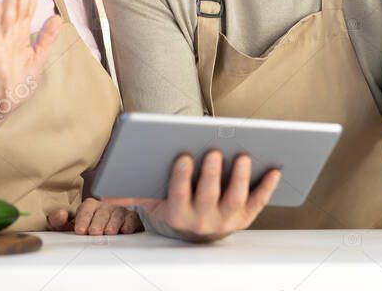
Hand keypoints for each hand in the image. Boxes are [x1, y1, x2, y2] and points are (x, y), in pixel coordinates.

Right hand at [0, 0, 62, 140]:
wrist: (3, 105)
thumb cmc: (18, 82)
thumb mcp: (38, 59)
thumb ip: (46, 38)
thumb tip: (56, 17)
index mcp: (21, 32)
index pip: (29, 2)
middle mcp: (11, 33)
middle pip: (19, 2)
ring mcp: (2, 42)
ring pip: (6, 12)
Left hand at [46, 199, 141, 234]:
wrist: (104, 237)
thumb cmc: (86, 230)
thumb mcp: (69, 227)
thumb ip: (59, 222)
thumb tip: (61, 214)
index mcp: (90, 206)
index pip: (87, 208)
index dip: (83, 219)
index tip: (80, 230)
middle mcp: (105, 207)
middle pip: (102, 212)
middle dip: (98, 223)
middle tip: (94, 232)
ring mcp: (119, 211)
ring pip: (117, 214)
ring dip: (113, 224)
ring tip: (108, 233)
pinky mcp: (131, 218)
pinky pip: (132, 218)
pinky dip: (129, 223)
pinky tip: (125, 230)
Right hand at [107, 151, 280, 242]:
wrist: (195, 230)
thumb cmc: (173, 202)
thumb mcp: (151, 201)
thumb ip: (132, 192)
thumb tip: (106, 190)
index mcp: (177, 213)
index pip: (179, 195)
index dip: (182, 177)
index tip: (183, 155)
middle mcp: (203, 221)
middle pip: (209, 197)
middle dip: (212, 174)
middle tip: (215, 151)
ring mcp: (226, 220)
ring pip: (235, 200)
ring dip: (240, 178)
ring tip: (243, 155)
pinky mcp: (245, 217)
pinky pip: (259, 203)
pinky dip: (268, 187)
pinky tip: (275, 168)